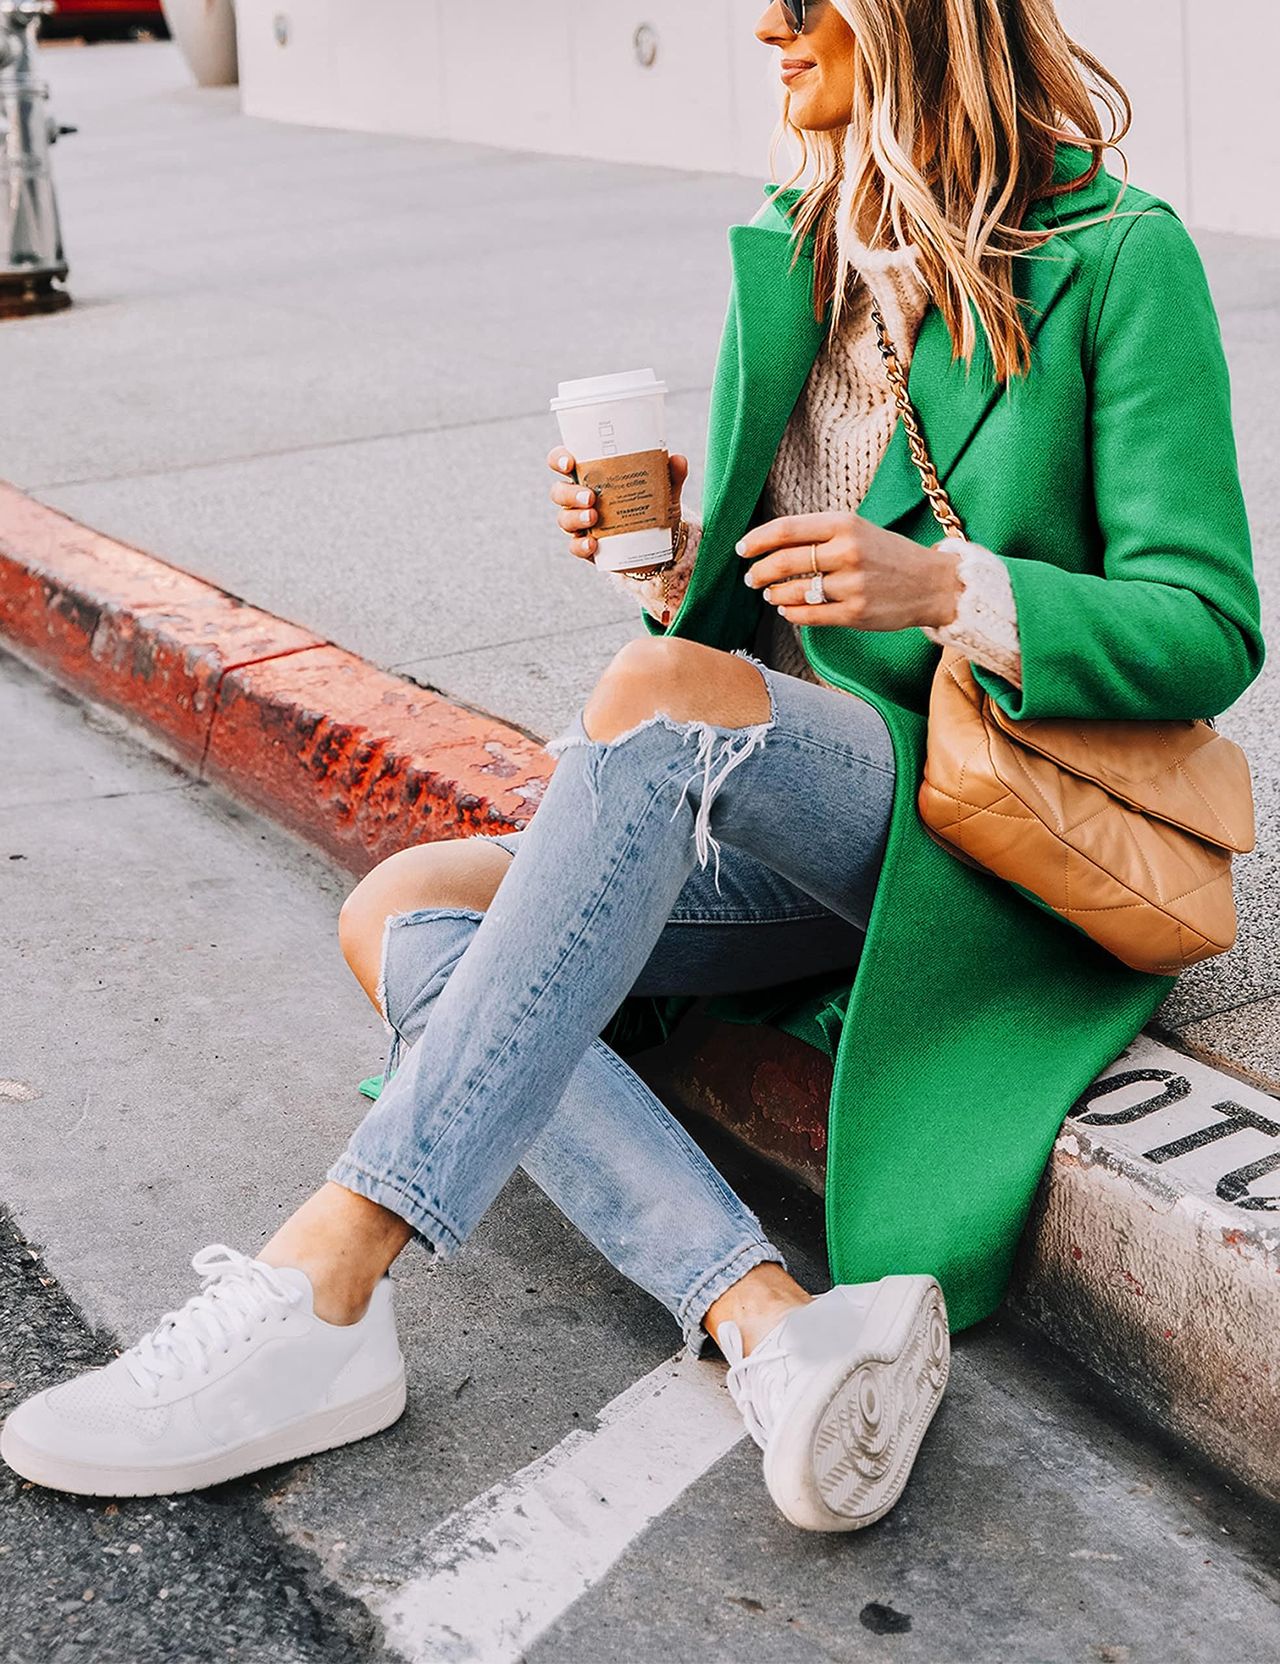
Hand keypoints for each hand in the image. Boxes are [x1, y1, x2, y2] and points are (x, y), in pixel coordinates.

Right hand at [547, 445, 688, 562]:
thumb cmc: (651, 505)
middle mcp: (579, 498)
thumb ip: (670, 474)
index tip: (569, 463)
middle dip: (570, 493)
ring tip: (594, 517)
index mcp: (590, 476)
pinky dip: (581, 545)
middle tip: (591, 496)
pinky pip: (575, 546)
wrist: (657, 544)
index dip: (559, 459)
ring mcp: (580, 523)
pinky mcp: (586, 546)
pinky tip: (592, 544)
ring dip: (575, 517)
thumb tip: (677, 459)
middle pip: (558, 491)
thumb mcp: (663, 489)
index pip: (563, 462)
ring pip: (564, 518)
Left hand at [736, 512, 959, 630]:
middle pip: (784, 562)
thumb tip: (771, 545)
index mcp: (845, 524)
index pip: (786, 530)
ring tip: (771, 594)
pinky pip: (809, 615)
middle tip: (751, 578)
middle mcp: (847, 552)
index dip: (757, 540)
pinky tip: (787, 610)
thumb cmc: (888, 555)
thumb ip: (819, 535)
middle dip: (759, 572)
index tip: (742, 549)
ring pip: (794, 592)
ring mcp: (852, 584)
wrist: (932, 583)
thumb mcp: (858, 531)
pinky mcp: (855, 613)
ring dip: (774, 594)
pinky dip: (791, 613)